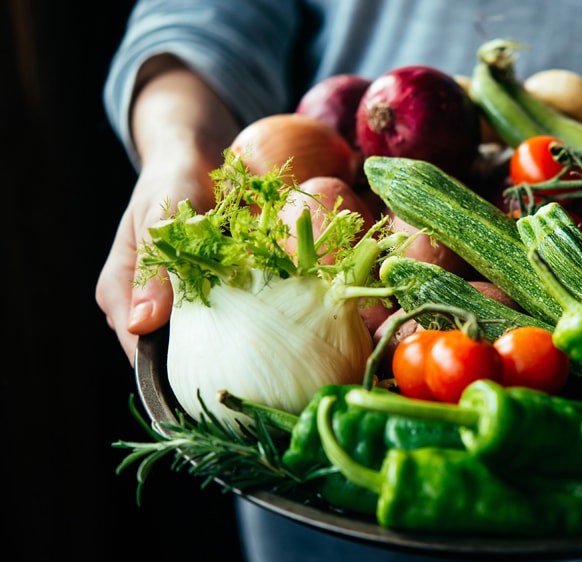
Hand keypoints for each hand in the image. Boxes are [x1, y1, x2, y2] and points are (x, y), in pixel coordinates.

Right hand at [96, 59, 239, 363]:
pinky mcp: (208, 293)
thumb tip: (142, 325)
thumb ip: (154, 267)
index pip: (138, 352)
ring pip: (203, 340)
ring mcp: (176, 301)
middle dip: (207, 362)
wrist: (196, 158)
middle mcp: (145, 304)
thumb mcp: (159, 215)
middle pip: (171, 353)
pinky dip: (246, 318)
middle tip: (248, 368)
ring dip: (231, 341)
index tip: (211, 384)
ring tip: (263, 348)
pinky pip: (228, 317)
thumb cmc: (172, 181)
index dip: (170, 372)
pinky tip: (270, 321)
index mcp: (120, 293)